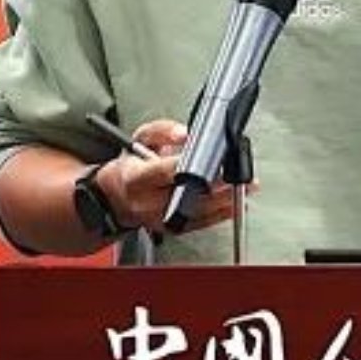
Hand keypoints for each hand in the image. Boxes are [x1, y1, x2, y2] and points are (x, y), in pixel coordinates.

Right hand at [95, 119, 240, 233]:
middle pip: (188, 192)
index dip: (191, 165)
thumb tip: (183, 133)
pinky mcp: (172, 229)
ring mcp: (161, 219)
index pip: (165, 171)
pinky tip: (235, 202)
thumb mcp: (139, 139)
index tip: (212, 158)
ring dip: (226, 197)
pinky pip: (202, 223)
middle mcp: (147, 202)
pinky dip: (222, 212)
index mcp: (136, 178)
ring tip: (245, 184)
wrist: (115, 200)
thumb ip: (162, 130)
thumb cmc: (130, 169)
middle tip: (235, 170)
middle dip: (216, 182)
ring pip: (199, 210)